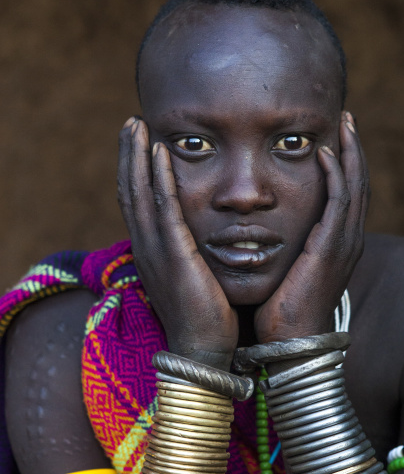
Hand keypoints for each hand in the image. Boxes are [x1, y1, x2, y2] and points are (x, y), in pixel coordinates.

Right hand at [117, 118, 237, 369]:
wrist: (204, 351)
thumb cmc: (205, 318)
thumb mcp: (191, 280)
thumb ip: (188, 256)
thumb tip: (196, 241)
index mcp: (151, 255)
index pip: (136, 205)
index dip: (134, 172)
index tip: (140, 144)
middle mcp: (146, 249)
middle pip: (129, 192)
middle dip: (128, 155)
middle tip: (132, 122)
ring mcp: (156, 252)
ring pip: (139, 194)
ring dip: (137, 156)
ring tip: (138, 125)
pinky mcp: (175, 255)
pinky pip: (164, 208)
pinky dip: (160, 178)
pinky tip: (162, 153)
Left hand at [254, 112, 368, 342]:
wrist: (291, 342)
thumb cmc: (283, 311)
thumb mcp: (289, 272)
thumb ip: (287, 248)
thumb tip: (264, 233)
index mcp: (337, 245)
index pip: (347, 195)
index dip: (345, 164)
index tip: (334, 137)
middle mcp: (348, 241)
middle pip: (359, 184)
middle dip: (354, 149)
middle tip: (347, 119)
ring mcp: (345, 244)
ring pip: (356, 186)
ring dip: (350, 152)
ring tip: (344, 124)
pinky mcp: (332, 248)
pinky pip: (340, 201)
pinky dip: (336, 174)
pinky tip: (323, 153)